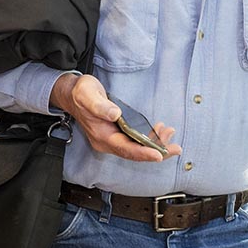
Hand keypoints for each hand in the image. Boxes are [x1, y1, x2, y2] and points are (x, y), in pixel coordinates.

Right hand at [49, 73, 181, 161]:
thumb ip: (100, 105)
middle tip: (176, 148)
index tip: (158, 154)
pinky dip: (149, 138)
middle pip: (134, 153)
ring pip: (137, 148)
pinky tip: (159, 131)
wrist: (72, 93)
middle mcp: (107, 141)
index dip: (143, 153)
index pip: (125, 149)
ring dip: (156, 144)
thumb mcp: (87, 94)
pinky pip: (135, 140)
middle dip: (156, 151)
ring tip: (170, 134)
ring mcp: (112, 139)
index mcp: (101, 136)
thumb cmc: (80, 93)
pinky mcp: (117, 133)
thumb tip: (115, 114)